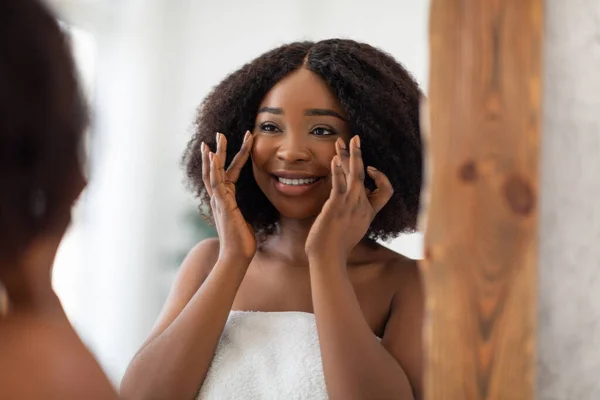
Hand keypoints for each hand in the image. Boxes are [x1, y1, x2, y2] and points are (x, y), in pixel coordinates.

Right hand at [203, 131, 255, 261]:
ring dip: (215, 154)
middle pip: (215, 169)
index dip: (233, 158)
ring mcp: (219, 201)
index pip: (228, 173)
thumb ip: (243, 211)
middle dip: (218, 150)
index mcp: (226, 199)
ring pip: (213, 173)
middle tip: (220, 133)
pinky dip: (213, 169)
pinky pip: (216, 183)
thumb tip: (249, 210)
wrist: (237, 255)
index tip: (237, 144)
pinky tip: (213, 156)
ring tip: (217, 138)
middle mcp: (219, 198)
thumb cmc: (242, 241)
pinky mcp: (222, 205)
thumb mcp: (245, 220)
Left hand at [305, 135, 393, 260]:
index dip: (381, 179)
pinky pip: (340, 185)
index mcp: (368, 214)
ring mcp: (351, 206)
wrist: (328, 259)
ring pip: (355, 175)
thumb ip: (352, 219)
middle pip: (366, 176)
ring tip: (346, 140)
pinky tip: (334, 160)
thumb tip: (345, 213)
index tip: (370, 171)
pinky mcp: (336, 207)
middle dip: (359, 155)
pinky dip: (338, 171)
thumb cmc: (335, 249)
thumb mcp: (350, 232)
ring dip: (350, 156)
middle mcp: (362, 208)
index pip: (385, 192)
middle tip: (355, 138)